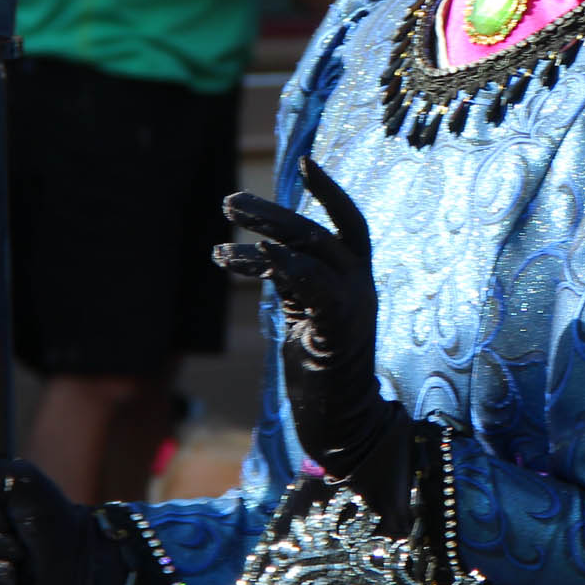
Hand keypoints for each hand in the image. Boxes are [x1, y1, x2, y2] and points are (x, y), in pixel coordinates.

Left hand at [215, 160, 402, 482]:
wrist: (344, 425)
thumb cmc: (322, 375)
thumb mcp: (308, 318)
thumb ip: (297, 285)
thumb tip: (267, 256)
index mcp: (356, 281)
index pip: (351, 223)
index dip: (330, 191)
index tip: (306, 159)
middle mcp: (360, 286)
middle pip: (317, 231)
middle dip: (272, 214)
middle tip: (230, 202)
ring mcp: (354, 306)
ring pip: (310, 250)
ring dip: (264, 235)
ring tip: (223, 236)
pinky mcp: (338, 328)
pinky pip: (308, 283)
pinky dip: (277, 264)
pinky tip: (243, 258)